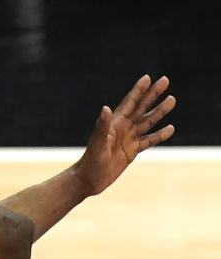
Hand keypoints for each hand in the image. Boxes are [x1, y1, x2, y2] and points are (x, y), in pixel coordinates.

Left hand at [75, 74, 175, 195]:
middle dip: (153, 94)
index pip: (129, 103)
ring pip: (147, 122)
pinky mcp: (132, 151)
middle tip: (165, 80)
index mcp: (114, 124)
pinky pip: (148, 141)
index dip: (138, 90)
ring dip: (159, 112)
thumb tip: (106, 108)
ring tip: (172, 99)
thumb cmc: (90, 161)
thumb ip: (102, 127)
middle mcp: (122, 128)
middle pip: (141, 108)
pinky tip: (170, 128)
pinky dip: (159, 135)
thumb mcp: (97, 143)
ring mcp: (128, 139)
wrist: (88, 180)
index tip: (148, 77)